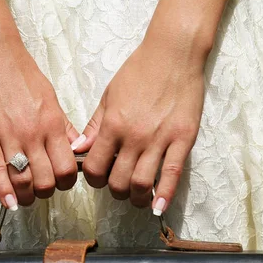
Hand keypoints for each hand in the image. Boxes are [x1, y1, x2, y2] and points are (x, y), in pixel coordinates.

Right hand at [0, 35, 79, 209]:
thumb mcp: (51, 97)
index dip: (67, 183)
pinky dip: (3, 192)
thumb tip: (78, 147)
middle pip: (46, 180)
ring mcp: (7, 136)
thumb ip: (64, 126)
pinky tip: (8, 203)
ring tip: (25, 197)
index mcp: (52, 124)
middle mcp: (33, 133)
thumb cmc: (21, 73)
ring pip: (22, 180)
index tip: (62, 183)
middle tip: (42, 190)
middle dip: (46, 191)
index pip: (68, 168)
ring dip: (26, 196)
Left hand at [73, 35, 206, 213]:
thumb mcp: (109, 95)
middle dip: (114, 190)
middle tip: (117, 186)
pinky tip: (158, 208)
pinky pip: (172, 174)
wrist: (173, 54)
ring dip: (135, 197)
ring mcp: (160, 140)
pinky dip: (164, 195)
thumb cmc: (138, 71)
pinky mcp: (183, 139)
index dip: (92, 178)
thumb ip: (95, 125)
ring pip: (142, 183)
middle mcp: (134, 136)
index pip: (94, 167)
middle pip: (118, 181)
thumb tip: (79, 148)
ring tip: (135, 195)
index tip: (97, 176)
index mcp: (113, 125)